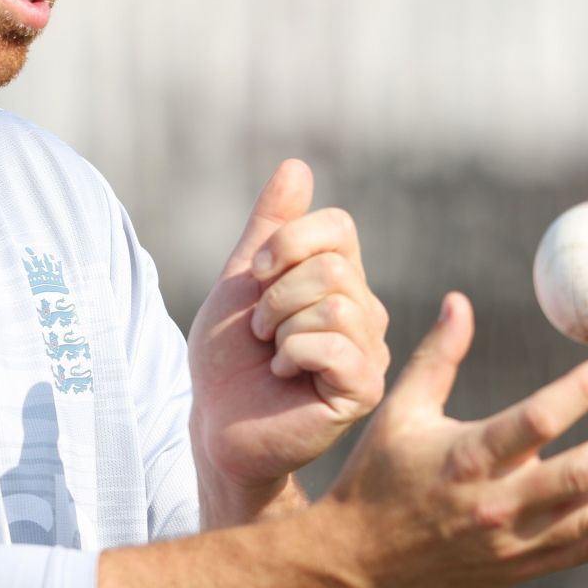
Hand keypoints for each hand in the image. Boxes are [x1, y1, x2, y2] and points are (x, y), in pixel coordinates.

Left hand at [187, 160, 392, 501]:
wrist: (216, 421)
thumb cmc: (229, 358)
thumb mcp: (242, 280)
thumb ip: (271, 227)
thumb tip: (297, 165)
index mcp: (343, 281)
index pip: (338, 226)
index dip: (286, 243)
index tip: (254, 278)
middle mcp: (366, 312)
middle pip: (333, 266)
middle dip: (275, 296)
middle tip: (261, 331)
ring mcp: (370, 351)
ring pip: (334, 304)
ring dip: (281, 327)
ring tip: (273, 353)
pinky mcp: (364, 389)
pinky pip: (334, 344)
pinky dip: (293, 353)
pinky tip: (286, 374)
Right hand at [319, 293, 587, 587]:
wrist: (354, 568)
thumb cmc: (375, 479)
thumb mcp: (399, 412)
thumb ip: (437, 358)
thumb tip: (460, 300)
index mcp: (465, 456)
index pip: (535, 420)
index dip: (582, 392)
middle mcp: (495, 502)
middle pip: (578, 473)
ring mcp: (511, 542)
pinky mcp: (518, 569)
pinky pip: (581, 551)